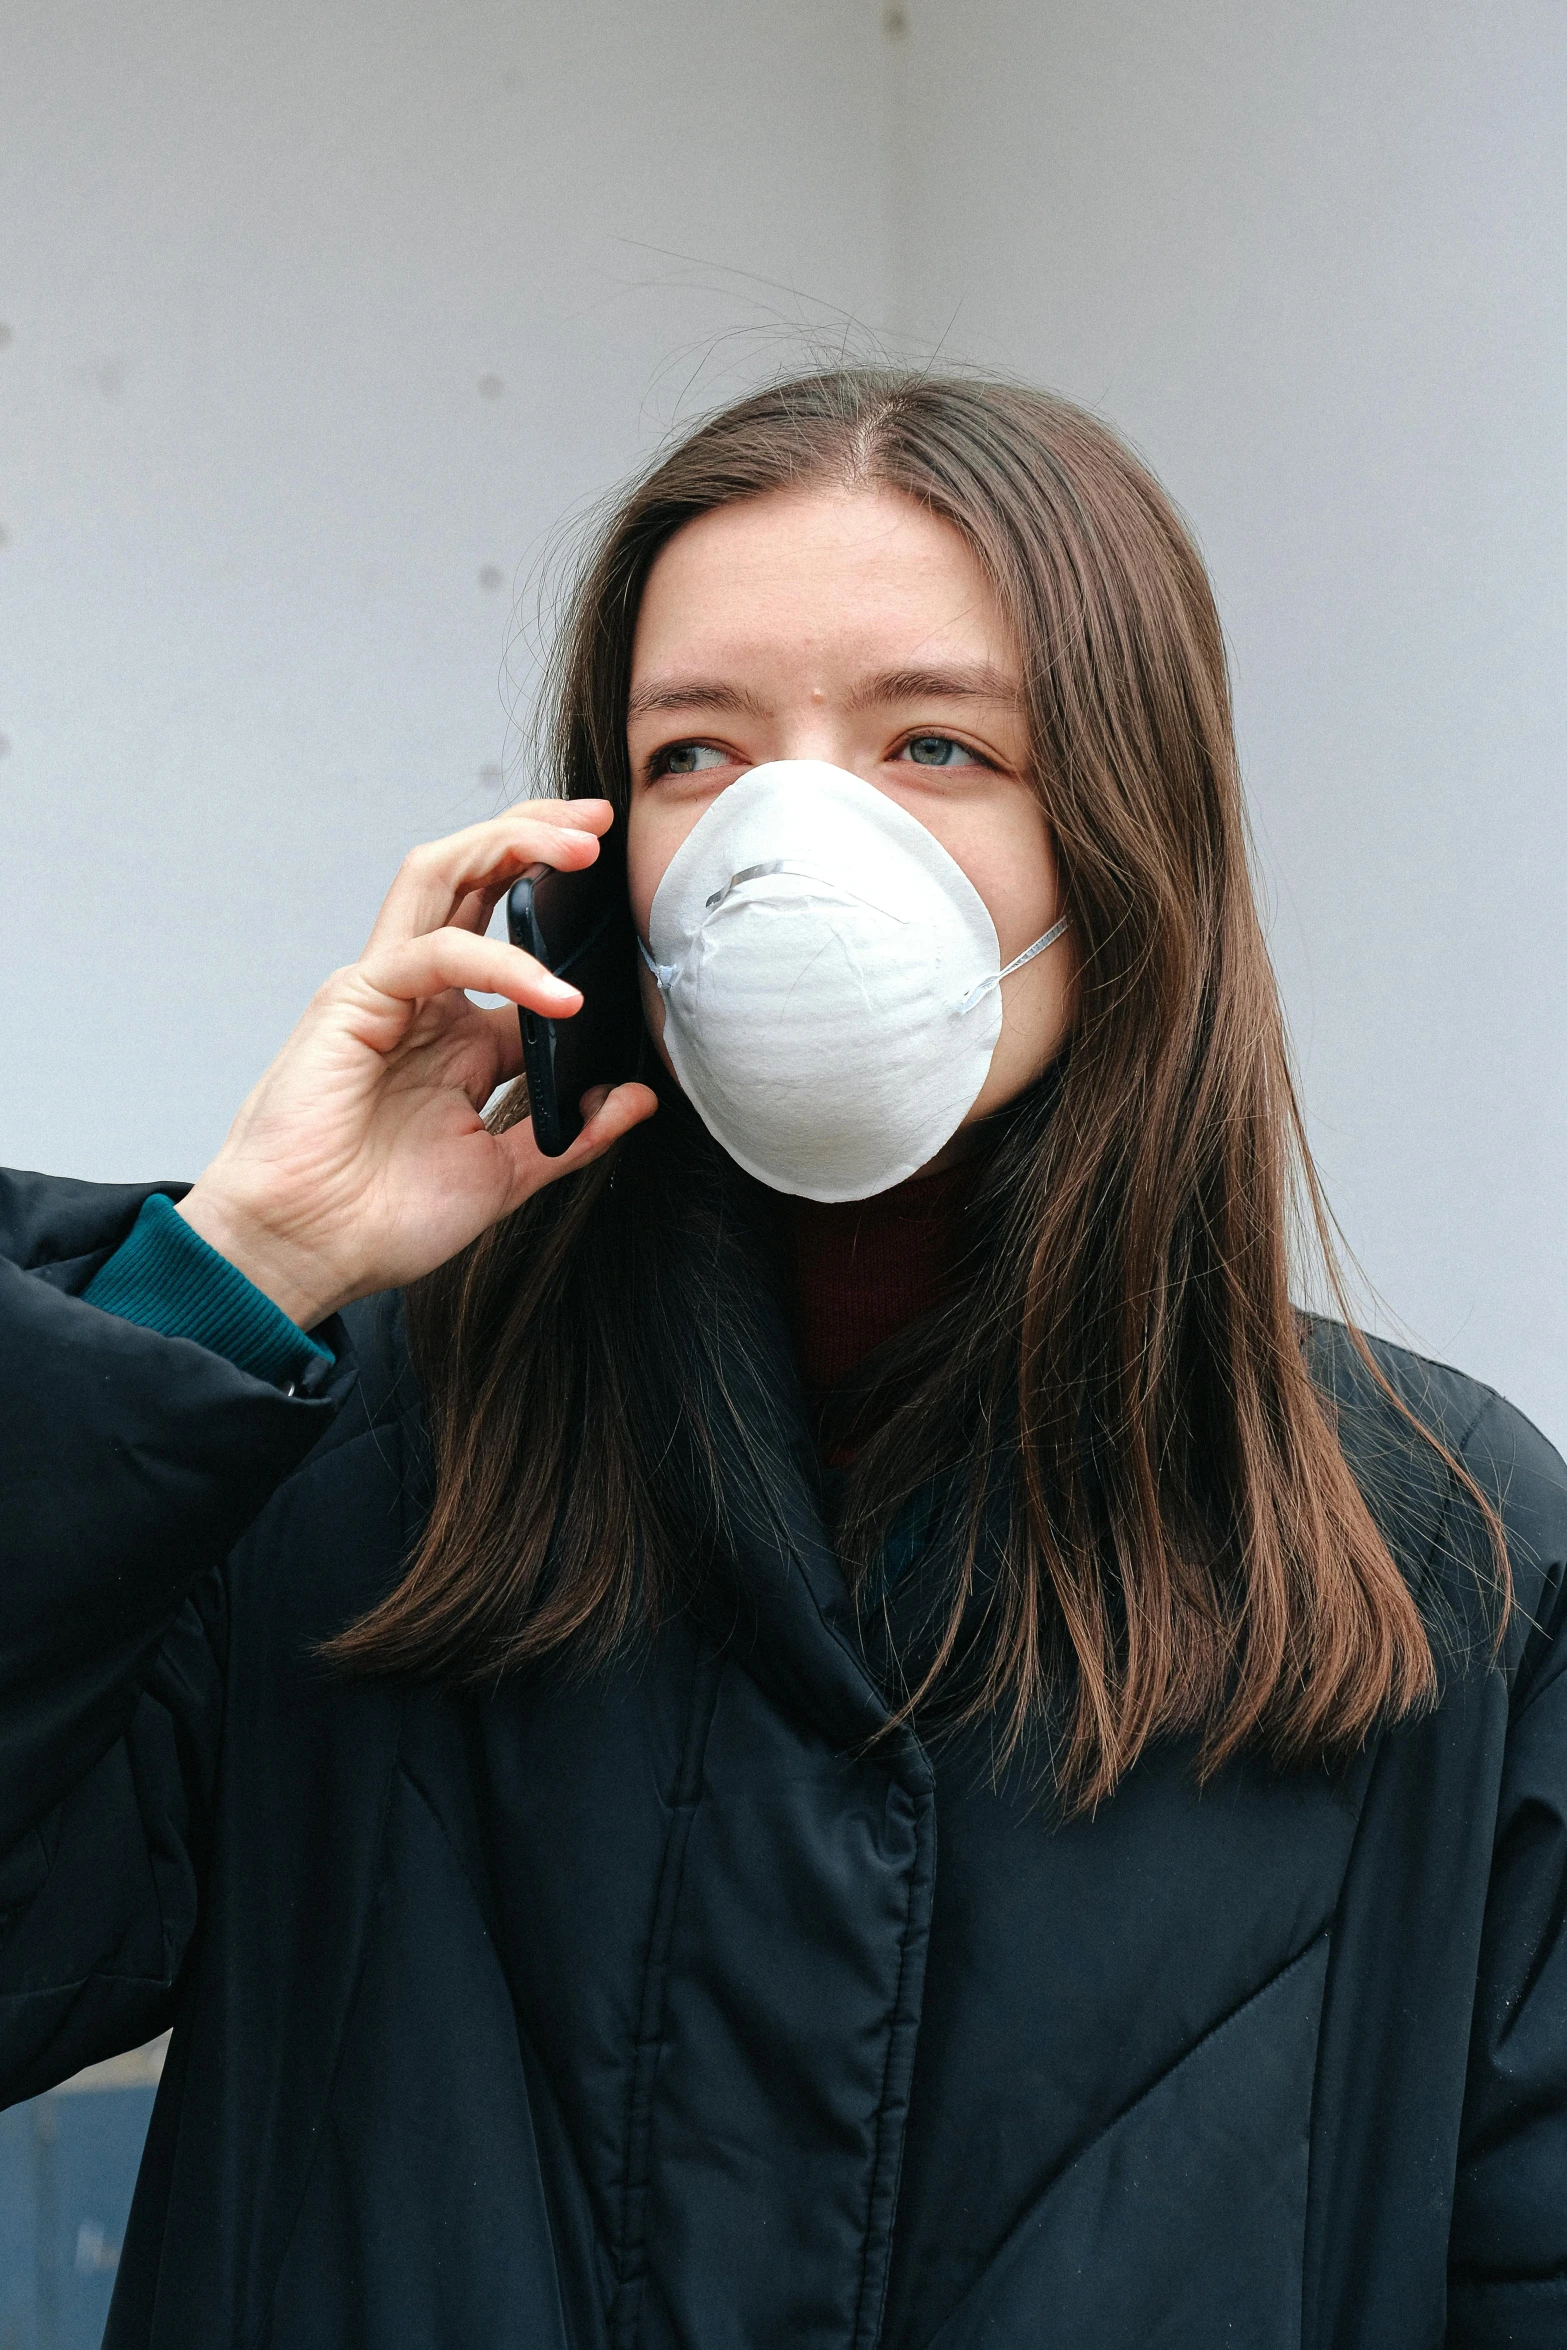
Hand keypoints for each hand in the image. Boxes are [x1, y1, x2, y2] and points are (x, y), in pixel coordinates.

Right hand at [176, 799, 656, 1328]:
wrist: (306, 1254)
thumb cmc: (382, 1219)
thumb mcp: (505, 1175)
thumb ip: (570, 1135)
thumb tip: (635, 1098)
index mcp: (454, 1031)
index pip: (512, 934)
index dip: (567, 907)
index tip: (628, 896)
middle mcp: (421, 998)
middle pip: (472, 877)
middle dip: (535, 835)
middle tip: (600, 824)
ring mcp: (385, 991)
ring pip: (442, 876)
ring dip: (510, 846)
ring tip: (578, 848)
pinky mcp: (355, 1002)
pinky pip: (432, 952)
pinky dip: (500, 963)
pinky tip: (554, 994)